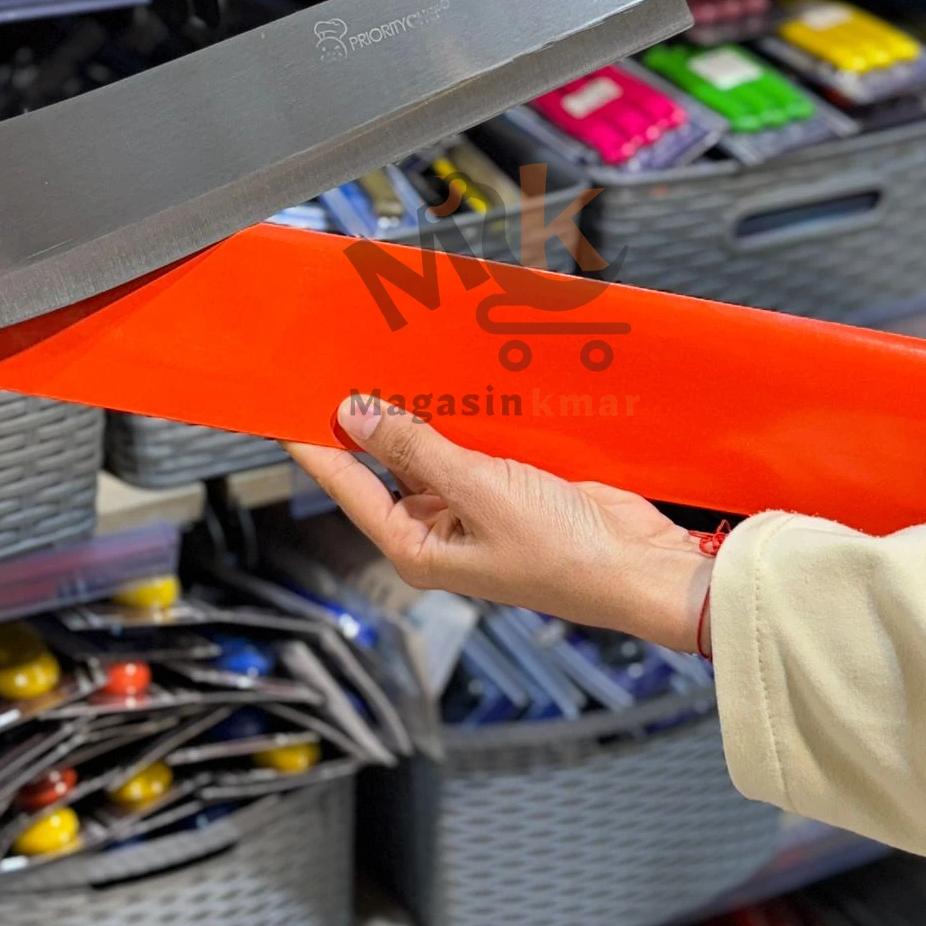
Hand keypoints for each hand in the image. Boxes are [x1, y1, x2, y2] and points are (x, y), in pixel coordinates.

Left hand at [285, 395, 713, 653]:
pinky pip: (477, 442)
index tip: (288, 405)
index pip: (349, 487)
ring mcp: (477, 506)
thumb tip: (357, 415)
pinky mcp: (512, 485)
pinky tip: (461, 377)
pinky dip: (469, 412)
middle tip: (347, 362)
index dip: (317, 445)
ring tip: (398, 358)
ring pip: (435, 447)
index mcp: (418, 547)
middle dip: (373, 417)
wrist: (638, 566)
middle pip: (388, 463)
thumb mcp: (479, 492)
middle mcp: (440, 528)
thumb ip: (417, 449)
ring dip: (426, 409)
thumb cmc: (562, 554)